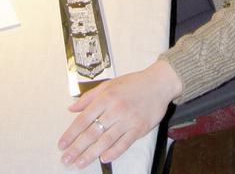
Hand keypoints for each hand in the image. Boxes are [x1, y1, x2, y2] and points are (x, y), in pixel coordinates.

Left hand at [58, 60, 181, 168]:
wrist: (158, 83)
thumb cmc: (133, 83)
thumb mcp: (109, 84)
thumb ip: (89, 97)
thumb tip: (72, 108)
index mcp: (106, 97)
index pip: (84, 119)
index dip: (71, 133)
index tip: (62, 144)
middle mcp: (115, 109)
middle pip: (92, 132)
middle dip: (77, 148)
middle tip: (66, 159)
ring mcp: (128, 119)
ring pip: (106, 140)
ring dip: (91, 154)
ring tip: (80, 163)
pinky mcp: (139, 128)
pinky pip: (124, 143)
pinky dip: (113, 152)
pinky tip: (104, 158)